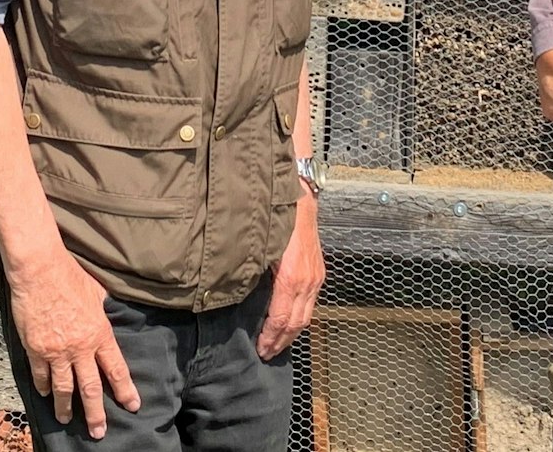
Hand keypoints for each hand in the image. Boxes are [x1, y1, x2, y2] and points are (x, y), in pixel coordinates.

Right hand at [6, 248, 141, 436]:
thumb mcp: (98, 292)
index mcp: (100, 334)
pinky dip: (43, 387)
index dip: (125, 391)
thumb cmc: (70, 275)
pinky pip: (40, 375)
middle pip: (91, 388)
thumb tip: (111, 312)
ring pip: (64, 388)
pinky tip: (45, 394)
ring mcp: (57, 351)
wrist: (40, 269)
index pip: (116, 370)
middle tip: (98, 431)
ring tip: (65, 419)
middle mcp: (80, 347)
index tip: (132, 406)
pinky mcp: (36, 348)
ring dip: (65, 407)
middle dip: (96, 414)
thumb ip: (104, 309)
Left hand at [258, 195, 323, 358]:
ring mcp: (315, 278)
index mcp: (292, 279)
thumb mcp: (259, 249)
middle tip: (266, 353)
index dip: (270, 337)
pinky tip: (289, 322)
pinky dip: (299, 318)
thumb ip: (250, 273)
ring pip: (306, 315)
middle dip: (281, 341)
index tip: (260, 349)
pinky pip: (310, 303)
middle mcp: (308, 282)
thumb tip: (234, 292)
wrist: (299, 199)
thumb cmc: (277, 221)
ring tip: (277, 344)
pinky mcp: (318, 272)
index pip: (282, 319)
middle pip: (296, 323)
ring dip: (292, 333)